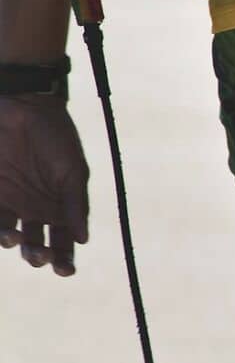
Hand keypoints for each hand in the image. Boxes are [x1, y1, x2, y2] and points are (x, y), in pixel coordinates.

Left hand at [0, 95, 88, 275]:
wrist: (25, 108)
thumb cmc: (56, 137)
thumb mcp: (73, 171)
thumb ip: (75, 204)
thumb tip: (83, 238)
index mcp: (60, 206)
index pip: (64, 240)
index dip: (65, 258)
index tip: (65, 270)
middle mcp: (36, 209)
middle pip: (36, 244)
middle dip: (38, 255)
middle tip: (40, 254)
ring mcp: (12, 203)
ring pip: (10, 236)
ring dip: (14, 244)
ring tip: (16, 238)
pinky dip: (0, 229)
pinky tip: (7, 231)